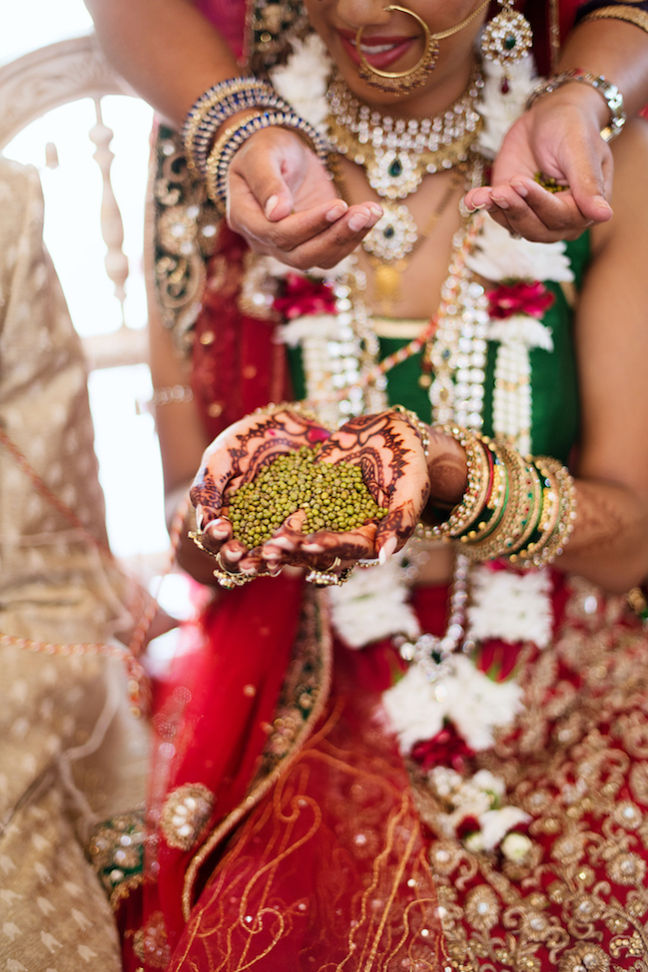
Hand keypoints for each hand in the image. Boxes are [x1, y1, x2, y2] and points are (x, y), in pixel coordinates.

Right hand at [189, 406, 328, 578]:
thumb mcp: (221, 457)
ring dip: (266, 562)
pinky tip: (300, 547)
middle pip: (238, 558)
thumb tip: (202, 522)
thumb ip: (207, 486)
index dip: (214, 538)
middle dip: (235, 557)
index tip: (221, 527)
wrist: (288, 426)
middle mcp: (249, 533)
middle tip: (238, 550)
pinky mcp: (305, 528)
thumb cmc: (246, 442)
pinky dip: (300, 549)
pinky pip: (301, 545)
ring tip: (268, 558)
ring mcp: (277, 533)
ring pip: (269, 558)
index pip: (214, 540)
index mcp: (223, 520)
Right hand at [227, 126, 381, 269]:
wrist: (279, 155)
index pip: (276, 233)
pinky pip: (333, 252)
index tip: (339, 204)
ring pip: (319, 258)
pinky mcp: (312, 243)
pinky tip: (371, 215)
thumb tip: (277, 213)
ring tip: (372, 212)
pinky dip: (354, 237)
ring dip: (349, 238)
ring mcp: (288, 247)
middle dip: (334, 236)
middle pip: (299, 255)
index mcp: (244, 218)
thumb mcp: (262, 153)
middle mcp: (264, 241)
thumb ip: (266, 180)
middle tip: (364, 214)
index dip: (308, 224)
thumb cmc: (265, 148)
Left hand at [261, 411, 430, 575]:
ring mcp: (327, 517)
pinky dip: (272, 517)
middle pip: (320, 549)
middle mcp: (347, 533)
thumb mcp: (411, 488)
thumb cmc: (409, 460)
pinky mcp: (310, 499)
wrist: (390, 432)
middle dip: (296, 550)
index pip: (351, 547)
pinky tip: (251, 520)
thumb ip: (401, 520)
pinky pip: (289, 511)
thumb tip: (385, 555)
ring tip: (258, 546)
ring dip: (280, 542)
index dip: (331, 545)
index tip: (310, 543)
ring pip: (300, 535)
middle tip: (271, 550)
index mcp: (373, 537)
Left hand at [463, 87, 613, 241]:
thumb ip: (588, 184)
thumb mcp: (581, 149)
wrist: (549, 116)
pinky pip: (498, 215)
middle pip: (537, 229)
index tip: (520, 182)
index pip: (561, 217)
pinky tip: (473, 197)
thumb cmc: (572, 127)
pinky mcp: (512, 207)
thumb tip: (604, 216)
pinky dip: (484, 206)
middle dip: (517, 210)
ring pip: (516, 226)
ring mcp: (535, 215)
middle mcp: (561, 219)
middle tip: (500, 189)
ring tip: (487, 192)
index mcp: (586, 208)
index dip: (539, 202)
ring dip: (499, 210)